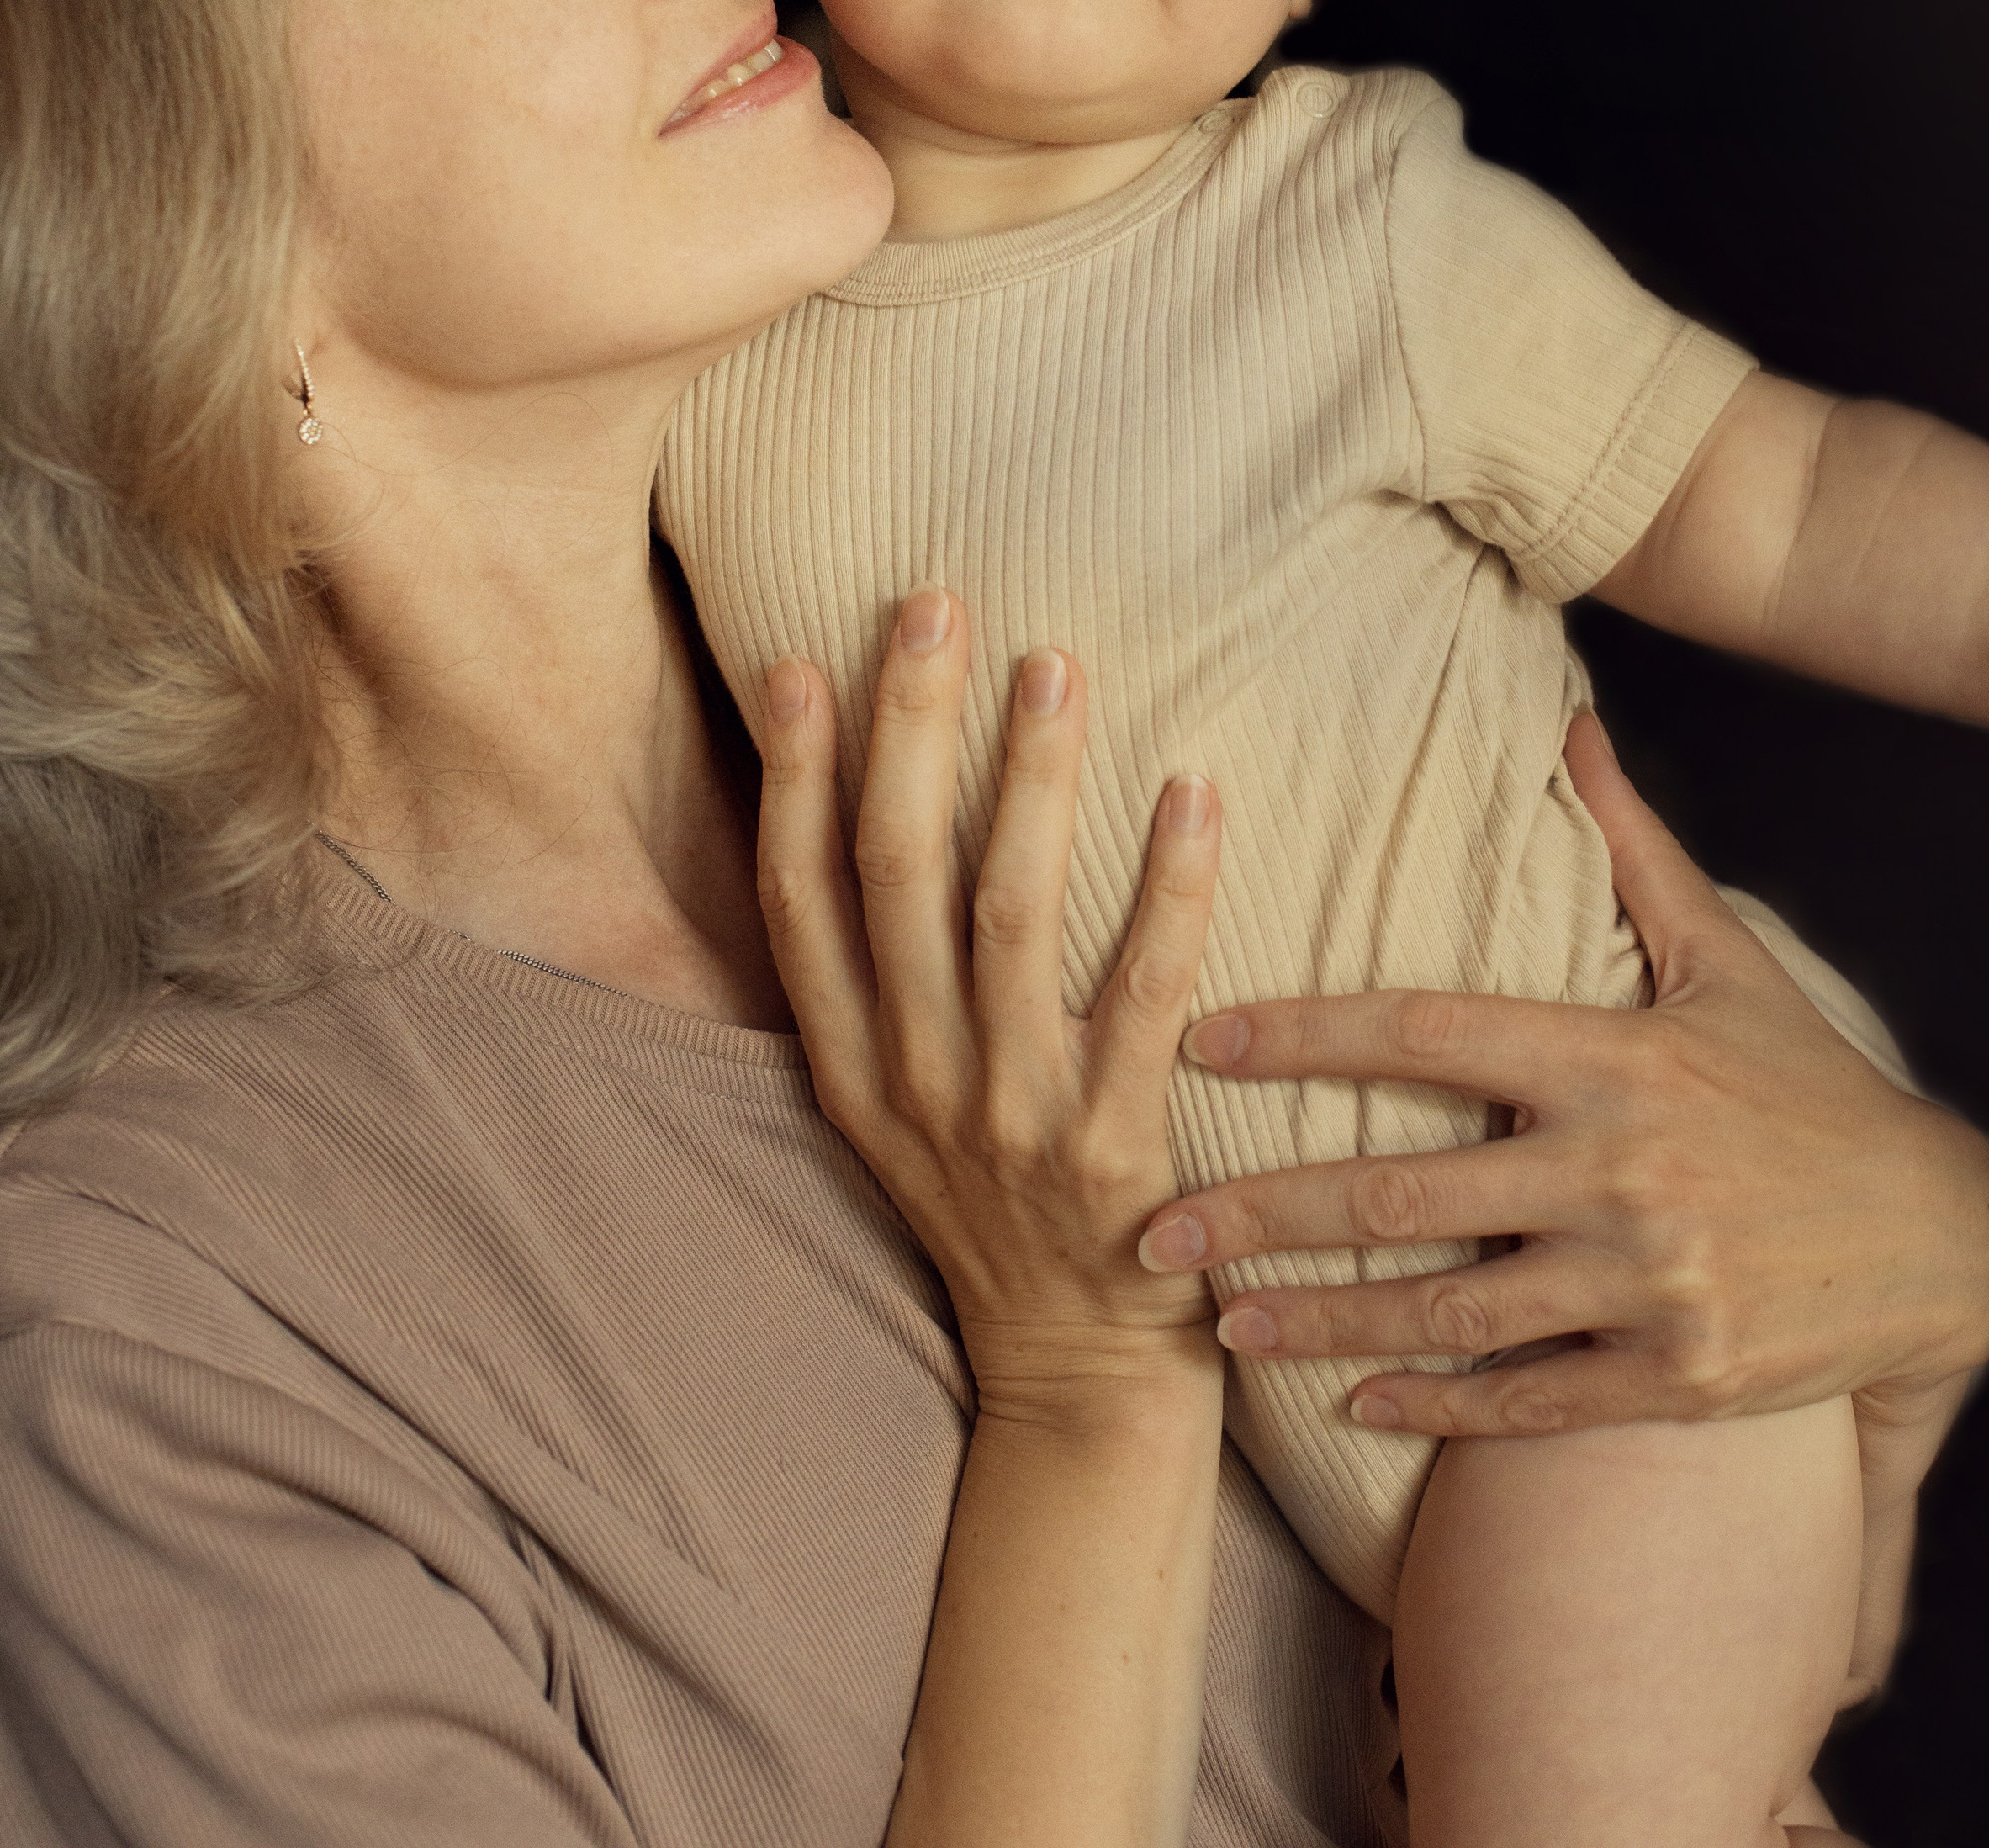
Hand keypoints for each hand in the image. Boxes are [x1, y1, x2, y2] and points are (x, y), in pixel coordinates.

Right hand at [758, 585, 1223, 1407]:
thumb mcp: (893, 1113)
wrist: (1076, 1383)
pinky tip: (1194, 791)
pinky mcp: (1117, 1152)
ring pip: (1007, 916)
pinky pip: (1146, 994)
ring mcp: (1011, 1120)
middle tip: (934, 605)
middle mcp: (912, 1085)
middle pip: (893, 877)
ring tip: (1053, 664)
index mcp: (849, 1068)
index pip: (796, 898)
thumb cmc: (992, 1213)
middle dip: (907, 731)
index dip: (794, 778)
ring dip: (1029, 779)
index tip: (799, 663)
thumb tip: (864, 817)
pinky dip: (1169, 887)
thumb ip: (876, 989)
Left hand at [1138, 711, 1988, 1437]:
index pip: (1420, 1032)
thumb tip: (1571, 725)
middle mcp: (1619, 1169)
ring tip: (1219, 1324)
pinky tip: (1351, 1396)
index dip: (1297, 1035)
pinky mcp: (1677, 1378)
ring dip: (1318, 1319)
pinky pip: (1528, 1401)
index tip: (1194, 1042)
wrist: (1943, 1239)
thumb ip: (1631, 847)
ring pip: (1444, 1308)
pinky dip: (1434, 1402)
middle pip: (1400, 1189)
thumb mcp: (1728, 957)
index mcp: (1611, 1056)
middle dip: (1262, 1212)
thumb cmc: (1809, 1088)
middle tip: (1148, 1228)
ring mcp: (1648, 1283)